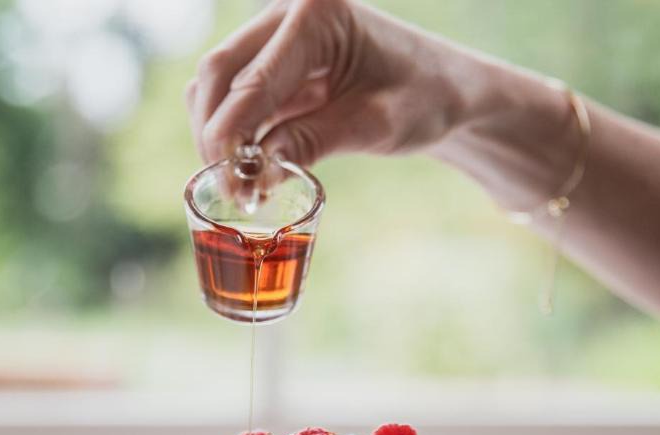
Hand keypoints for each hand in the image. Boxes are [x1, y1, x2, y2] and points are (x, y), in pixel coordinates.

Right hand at [186, 0, 466, 166]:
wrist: (446, 87)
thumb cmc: (424, 98)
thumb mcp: (374, 126)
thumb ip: (312, 142)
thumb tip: (255, 174)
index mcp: (318, 14)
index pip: (252, 79)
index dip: (230, 135)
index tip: (230, 185)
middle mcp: (288, 12)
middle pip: (218, 72)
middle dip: (214, 134)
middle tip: (229, 191)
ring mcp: (277, 32)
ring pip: (218, 83)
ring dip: (218, 133)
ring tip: (240, 186)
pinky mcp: (275, 59)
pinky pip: (236, 93)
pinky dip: (235, 131)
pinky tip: (248, 169)